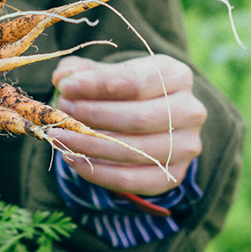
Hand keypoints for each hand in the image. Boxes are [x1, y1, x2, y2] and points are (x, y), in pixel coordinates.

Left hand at [48, 55, 206, 195]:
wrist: (146, 116)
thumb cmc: (120, 89)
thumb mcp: (104, 72)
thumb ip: (80, 71)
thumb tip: (61, 77)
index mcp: (175, 75)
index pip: (135, 82)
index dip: (97, 86)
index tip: (65, 87)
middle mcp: (190, 110)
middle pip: (138, 118)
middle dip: (92, 116)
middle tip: (62, 112)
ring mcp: (187, 145)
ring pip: (136, 150)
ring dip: (90, 145)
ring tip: (60, 136)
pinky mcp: (175, 174)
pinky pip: (134, 180)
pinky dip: (98, 173)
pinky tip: (72, 159)